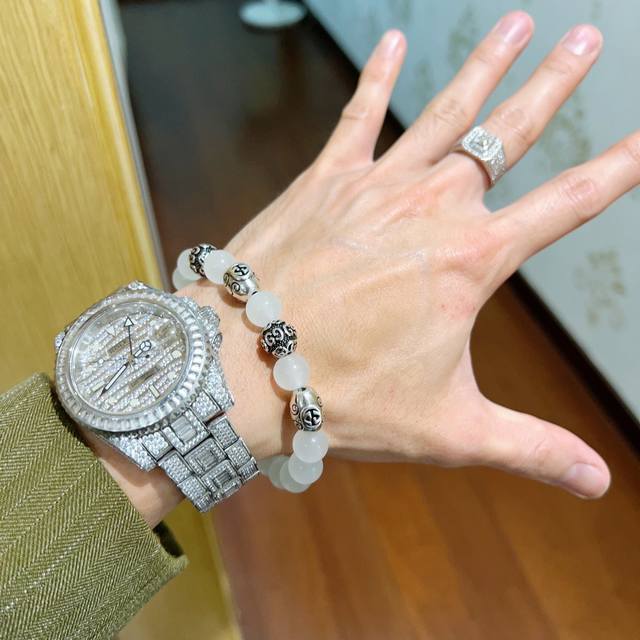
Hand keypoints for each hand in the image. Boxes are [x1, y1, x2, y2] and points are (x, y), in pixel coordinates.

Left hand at [186, 12, 639, 500]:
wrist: (245, 368)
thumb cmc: (342, 397)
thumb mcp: (447, 429)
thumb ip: (529, 447)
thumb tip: (596, 483)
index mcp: (471, 260)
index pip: (568, 204)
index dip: (616, 169)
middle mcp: (432, 207)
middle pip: (511, 136)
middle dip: (554, 87)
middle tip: (588, 39)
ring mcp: (376, 185)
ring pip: (446, 113)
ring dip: (486, 67)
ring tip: (519, 24)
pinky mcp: (324, 180)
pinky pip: (358, 116)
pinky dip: (377, 78)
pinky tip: (395, 39)